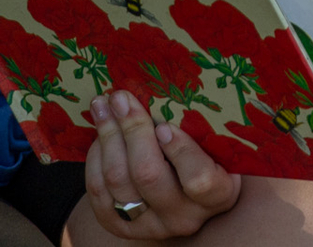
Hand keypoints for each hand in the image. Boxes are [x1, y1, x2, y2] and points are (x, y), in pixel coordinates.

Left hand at [84, 90, 240, 238]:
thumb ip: (195, 125)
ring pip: (119, 180)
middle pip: (148, 175)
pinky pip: (99, 191)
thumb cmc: (203, 155)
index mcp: (217, 194)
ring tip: (102, 106)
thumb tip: (158, 85)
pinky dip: (96, 158)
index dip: (180, 152)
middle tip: (120, 98)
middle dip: (131, 130)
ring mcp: (151, 225)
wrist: (179, 192)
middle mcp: (184, 216)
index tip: (163, 125)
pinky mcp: (121, 226)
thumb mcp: (212, 144)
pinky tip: (99, 136)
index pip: (200, 180)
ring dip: (107, 136)